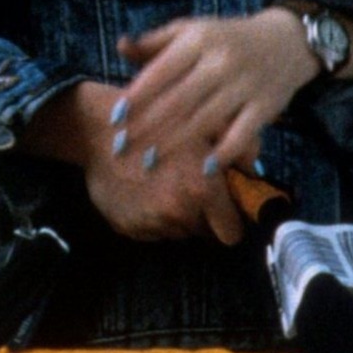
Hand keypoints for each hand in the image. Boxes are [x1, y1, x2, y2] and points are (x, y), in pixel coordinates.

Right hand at [22, 78, 246, 244]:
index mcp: (202, 190)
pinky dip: (151, 215)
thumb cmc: (157, 119)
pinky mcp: (127, 228)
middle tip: (190, 188)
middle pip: (204, 233)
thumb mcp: (206, 123)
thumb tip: (255, 172)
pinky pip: (151, 231)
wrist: (97, 128)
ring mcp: (150, 223)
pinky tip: (142, 190)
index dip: (230, 219)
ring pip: (177, 231)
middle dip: (203, 216)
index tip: (223, 207)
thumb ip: (241, 147)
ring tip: (162, 184)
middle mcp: (178, 213)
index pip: (232, 233)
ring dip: (176, 215)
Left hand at [111, 8, 321, 242]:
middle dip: (147, 127)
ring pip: (204, 120)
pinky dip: (223, 153)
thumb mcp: (191, 30)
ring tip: (149, 162)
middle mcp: (221, 61)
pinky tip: (204, 168)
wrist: (286, 41)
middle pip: (178, 100)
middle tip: (123, 148)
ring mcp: (245, 84)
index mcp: (198, 39)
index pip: (160, 71)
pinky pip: (242, 134)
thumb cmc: (226, 38)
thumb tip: (120, 46)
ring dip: (174, 144)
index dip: (136, 97)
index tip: (115, 118)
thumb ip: (155, 42)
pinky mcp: (265, 106)